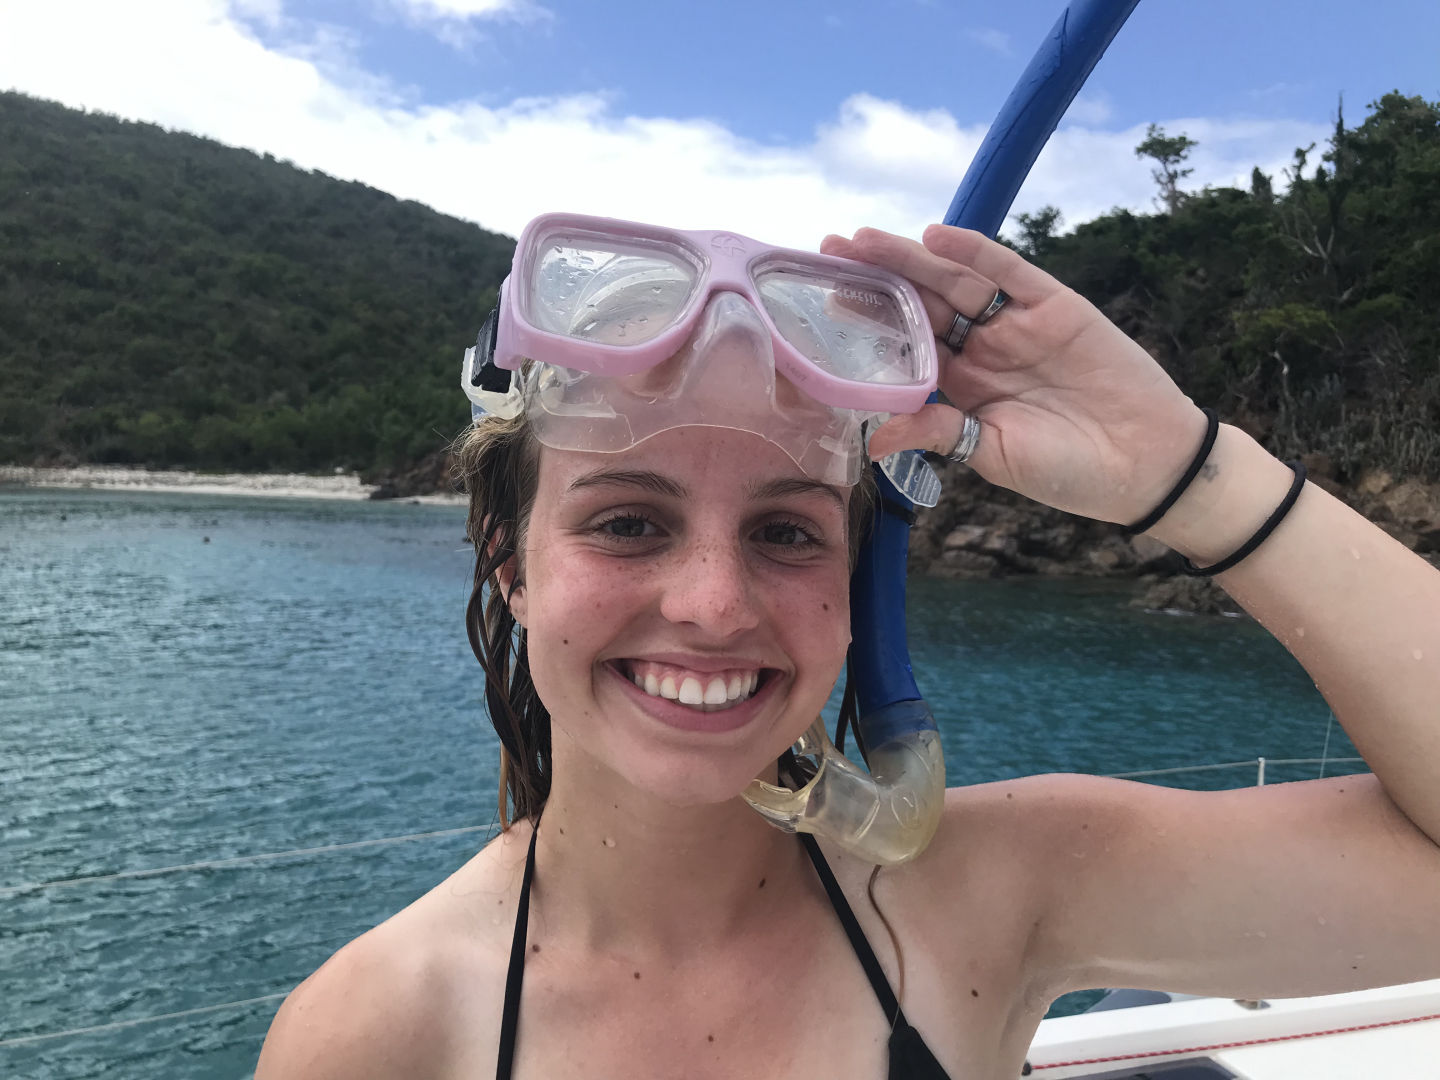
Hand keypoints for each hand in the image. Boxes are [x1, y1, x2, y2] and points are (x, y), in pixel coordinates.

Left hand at [821, 225, 1205, 525]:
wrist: (1145, 464)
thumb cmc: (1066, 469)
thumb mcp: (992, 455)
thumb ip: (938, 435)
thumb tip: (874, 437)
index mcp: (958, 390)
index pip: (902, 348)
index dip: (866, 326)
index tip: (820, 307)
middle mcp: (980, 350)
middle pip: (919, 305)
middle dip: (874, 280)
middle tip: (826, 253)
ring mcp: (1015, 325)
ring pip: (953, 282)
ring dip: (909, 259)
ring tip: (862, 240)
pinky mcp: (1053, 305)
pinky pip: (1008, 272)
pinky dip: (974, 252)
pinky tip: (937, 238)